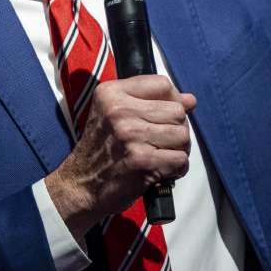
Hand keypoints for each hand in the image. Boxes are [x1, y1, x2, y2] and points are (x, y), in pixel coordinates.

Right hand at [44, 75, 194, 241]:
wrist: (80, 186)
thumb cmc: (101, 150)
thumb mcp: (113, 114)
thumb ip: (150, 102)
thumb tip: (190, 100)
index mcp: (111, 93)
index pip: (162, 85)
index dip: (171, 101)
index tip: (163, 117)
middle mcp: (119, 111)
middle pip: (177, 112)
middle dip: (176, 129)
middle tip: (161, 143)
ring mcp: (130, 136)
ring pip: (182, 136)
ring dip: (178, 150)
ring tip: (161, 156)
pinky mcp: (142, 161)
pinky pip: (181, 159)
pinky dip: (176, 169)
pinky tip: (161, 171)